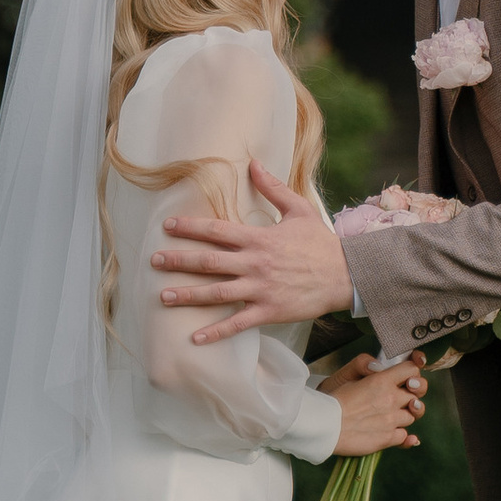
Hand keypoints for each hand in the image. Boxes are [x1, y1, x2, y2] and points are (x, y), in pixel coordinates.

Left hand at [155, 163, 351, 344]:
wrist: (346, 274)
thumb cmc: (320, 242)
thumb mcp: (299, 209)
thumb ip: (273, 188)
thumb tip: (253, 163)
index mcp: (258, 238)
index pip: (217, 230)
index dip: (190, 227)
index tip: (168, 226)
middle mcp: (255, 263)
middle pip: (209, 261)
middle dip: (179, 260)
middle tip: (153, 261)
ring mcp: (260, 289)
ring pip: (217, 293)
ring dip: (188, 295)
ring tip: (163, 297)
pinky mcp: (269, 311)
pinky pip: (237, 323)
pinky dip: (216, 331)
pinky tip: (195, 337)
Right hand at [323, 353, 427, 458]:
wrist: (324, 427)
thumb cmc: (333, 401)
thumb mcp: (347, 375)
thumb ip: (365, 365)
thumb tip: (380, 367)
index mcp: (382, 380)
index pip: (412, 369)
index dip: (411, 372)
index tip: (406, 377)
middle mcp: (391, 399)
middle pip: (417, 394)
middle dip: (412, 394)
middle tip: (401, 397)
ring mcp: (391, 420)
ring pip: (412, 416)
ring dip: (403, 415)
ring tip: (389, 416)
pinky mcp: (387, 438)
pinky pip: (405, 436)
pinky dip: (401, 435)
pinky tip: (393, 433)